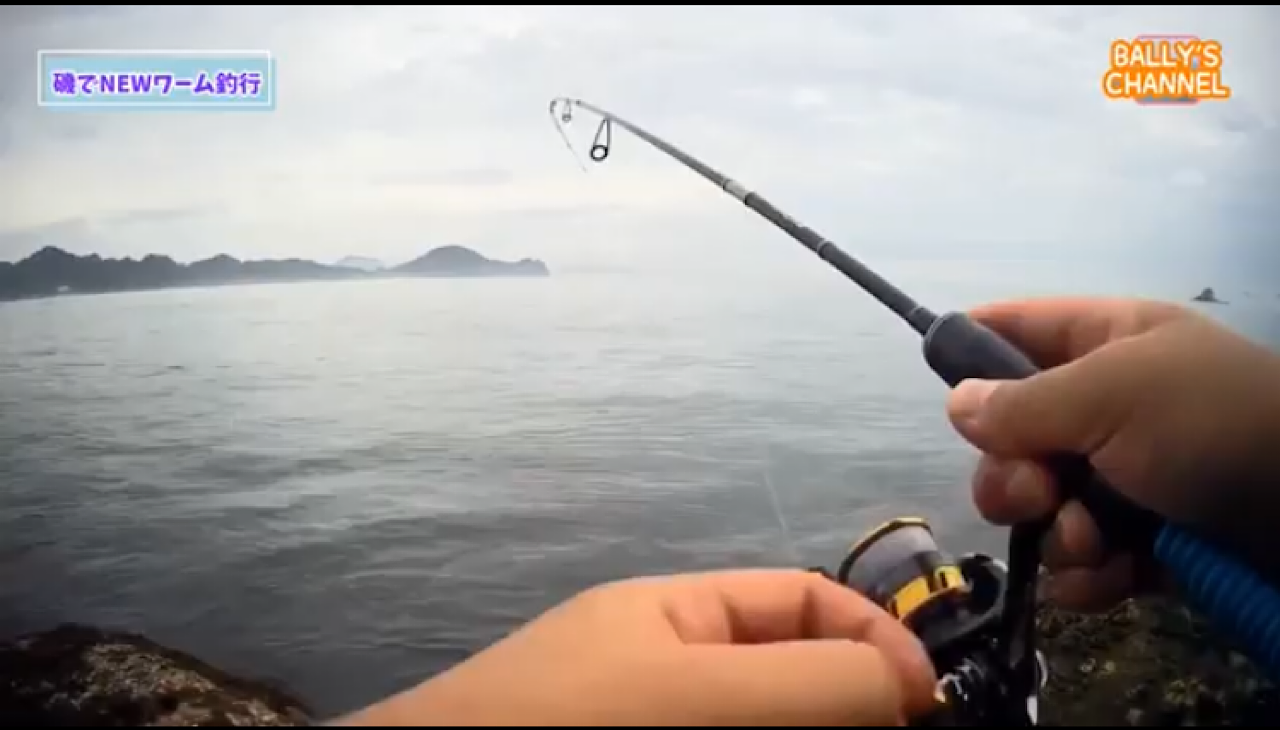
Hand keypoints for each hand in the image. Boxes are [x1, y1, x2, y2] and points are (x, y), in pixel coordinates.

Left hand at [336, 570, 937, 725]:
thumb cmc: (561, 725)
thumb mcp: (689, 688)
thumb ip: (805, 679)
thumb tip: (900, 682)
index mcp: (673, 616)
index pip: (802, 600)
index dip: (874, 638)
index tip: (925, 706)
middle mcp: (666, 674)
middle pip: (790, 680)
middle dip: (849, 713)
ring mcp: (650, 716)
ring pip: (756, 718)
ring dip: (813, 726)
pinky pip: (717, 725)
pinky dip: (749, 729)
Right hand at [945, 297, 1279, 611]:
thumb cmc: (1216, 426)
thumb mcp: (1114, 394)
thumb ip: (1024, 401)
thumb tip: (957, 405)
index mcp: (1108, 345)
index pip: (1019, 328)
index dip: (973, 346)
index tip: (934, 375)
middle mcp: (1109, 409)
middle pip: (1012, 436)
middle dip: (1014, 474)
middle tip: (1039, 490)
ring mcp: (1125, 478)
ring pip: (1039, 507)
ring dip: (1055, 531)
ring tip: (1096, 539)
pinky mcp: (1141, 543)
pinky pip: (1077, 559)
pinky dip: (1086, 573)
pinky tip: (1111, 573)